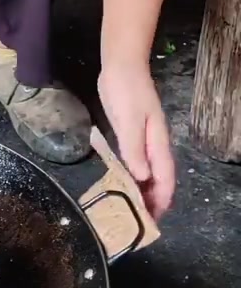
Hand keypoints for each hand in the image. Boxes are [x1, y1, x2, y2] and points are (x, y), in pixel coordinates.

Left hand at [98, 61, 174, 219]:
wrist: (121, 66)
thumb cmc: (126, 92)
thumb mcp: (129, 121)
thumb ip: (134, 149)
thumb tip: (141, 178)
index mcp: (157, 143)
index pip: (165, 177)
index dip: (161, 199)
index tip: (153, 220)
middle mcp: (153, 145)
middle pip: (158, 178)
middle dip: (153, 200)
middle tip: (139, 222)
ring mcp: (143, 139)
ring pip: (147, 172)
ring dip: (142, 190)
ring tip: (131, 209)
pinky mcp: (131, 134)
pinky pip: (136, 161)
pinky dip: (133, 176)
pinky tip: (124, 183)